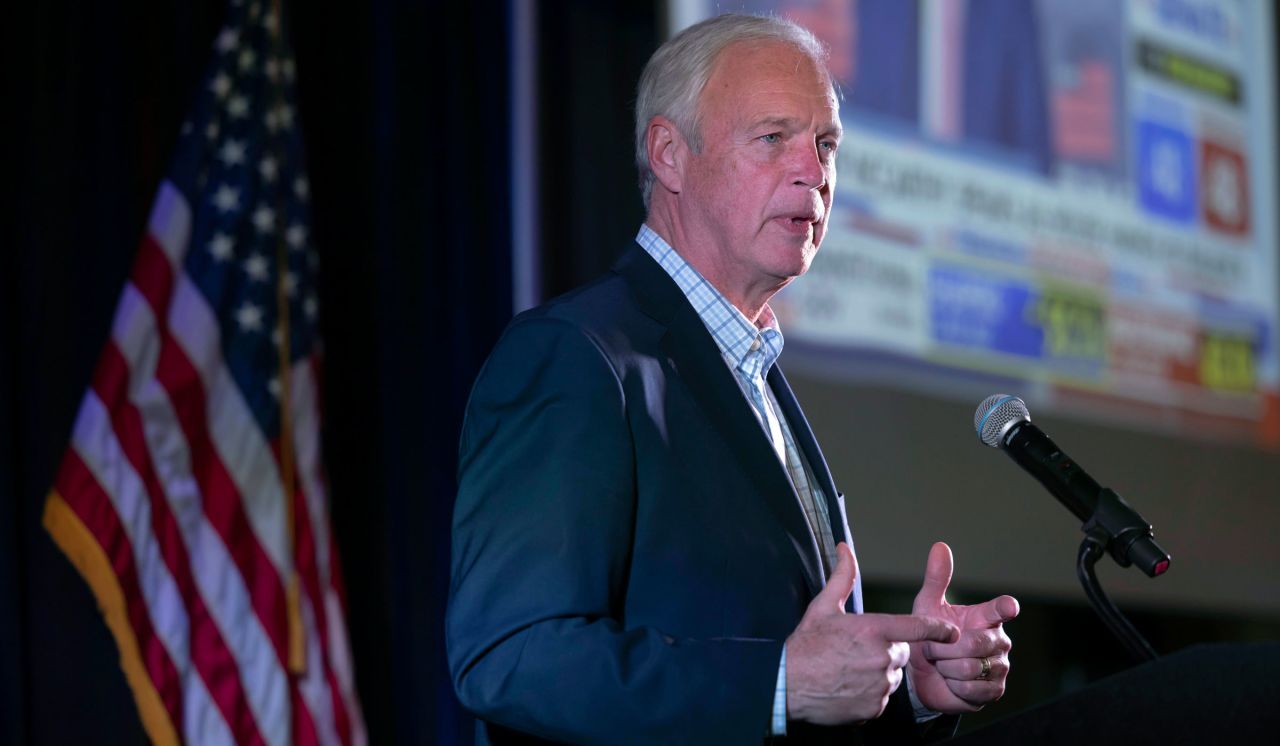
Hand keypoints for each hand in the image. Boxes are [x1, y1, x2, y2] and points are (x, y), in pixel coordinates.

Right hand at [786, 543, 960, 724]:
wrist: (786, 684)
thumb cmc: (805, 644)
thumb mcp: (823, 607)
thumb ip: (842, 577)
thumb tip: (844, 548)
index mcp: (873, 629)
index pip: (918, 627)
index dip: (939, 629)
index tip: (952, 632)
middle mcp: (881, 657)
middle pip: (902, 653)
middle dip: (888, 650)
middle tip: (859, 651)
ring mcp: (879, 685)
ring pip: (893, 677)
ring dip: (880, 673)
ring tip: (851, 670)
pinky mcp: (874, 707)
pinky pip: (882, 698)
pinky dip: (871, 694)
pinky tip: (849, 687)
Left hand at [908, 542, 1018, 712]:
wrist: (922, 674)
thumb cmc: (929, 636)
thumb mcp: (928, 606)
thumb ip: (937, 579)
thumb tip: (940, 546)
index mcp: (987, 618)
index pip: (1002, 609)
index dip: (1005, 608)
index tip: (1009, 607)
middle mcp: (999, 641)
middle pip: (973, 643)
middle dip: (943, 648)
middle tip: (934, 649)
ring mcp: (1000, 667)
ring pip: (968, 667)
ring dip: (945, 667)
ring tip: (942, 664)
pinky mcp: (994, 690)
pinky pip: (972, 688)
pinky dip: (954, 686)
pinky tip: (951, 681)